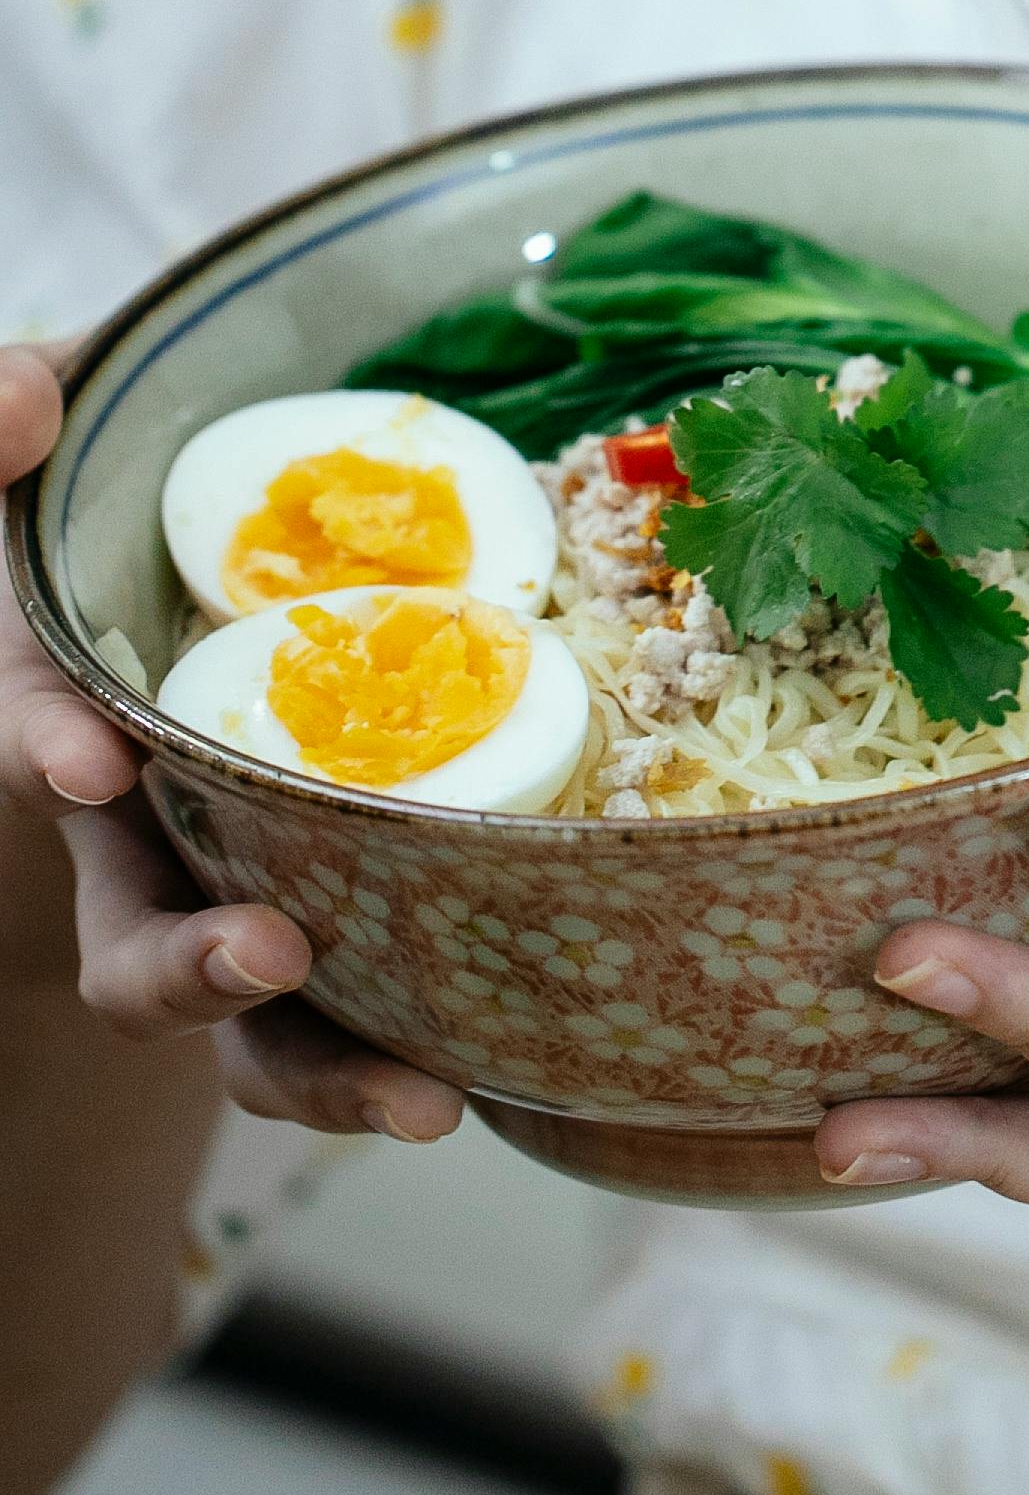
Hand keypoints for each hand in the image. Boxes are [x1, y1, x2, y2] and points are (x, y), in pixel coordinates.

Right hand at [0, 343, 458, 1138]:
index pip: (37, 750)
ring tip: (425, 1102)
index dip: (44, 753)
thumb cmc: (98, 511)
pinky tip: (513, 1071)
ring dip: (325, 1071)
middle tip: (268, 955)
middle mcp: (145, 836)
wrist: (181, 578)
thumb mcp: (31, 454)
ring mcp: (239, 886)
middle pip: (136, 947)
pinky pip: (373, 1003)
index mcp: (67, 723)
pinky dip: (424, 1043)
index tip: (88, 763)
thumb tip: (24, 391)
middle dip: (191, 972)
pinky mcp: (346, 906)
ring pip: (256, 1023)